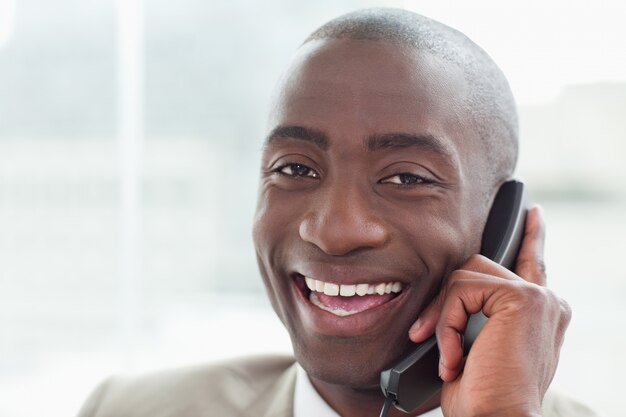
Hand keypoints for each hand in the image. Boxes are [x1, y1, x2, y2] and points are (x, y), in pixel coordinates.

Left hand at [408, 206, 571, 416]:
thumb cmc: (481, 395)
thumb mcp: (476, 347)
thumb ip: (477, 314)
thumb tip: (451, 293)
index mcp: (540, 312)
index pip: (533, 263)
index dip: (531, 237)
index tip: (530, 214)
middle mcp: (546, 300)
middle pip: (477, 268)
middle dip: (444, 300)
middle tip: (424, 335)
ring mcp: (538, 297)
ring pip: (464, 276)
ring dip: (442, 317)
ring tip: (447, 356)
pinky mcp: (523, 298)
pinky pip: (462, 290)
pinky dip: (446, 324)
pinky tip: (454, 357)